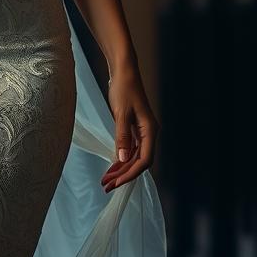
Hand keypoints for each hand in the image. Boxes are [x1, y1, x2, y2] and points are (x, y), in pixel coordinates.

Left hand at [100, 61, 158, 192]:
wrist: (123, 71)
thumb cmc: (123, 89)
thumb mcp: (121, 113)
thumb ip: (122, 137)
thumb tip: (123, 159)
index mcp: (150, 130)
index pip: (144, 160)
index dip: (130, 173)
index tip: (116, 182)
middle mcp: (149, 133)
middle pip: (139, 161)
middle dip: (124, 174)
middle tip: (106, 185)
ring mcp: (142, 131)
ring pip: (134, 156)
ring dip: (121, 168)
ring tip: (106, 179)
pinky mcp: (134, 128)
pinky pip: (130, 148)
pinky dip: (121, 158)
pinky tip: (112, 165)